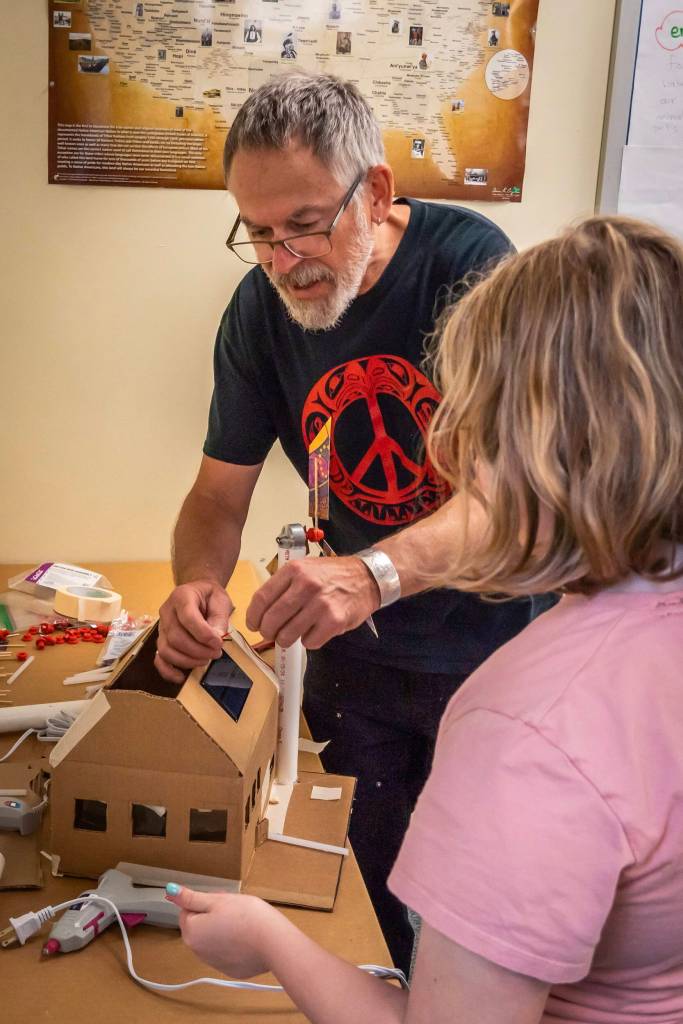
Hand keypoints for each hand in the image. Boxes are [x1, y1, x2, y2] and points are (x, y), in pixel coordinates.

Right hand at [155, 580, 233, 683]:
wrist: (200, 592)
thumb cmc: (210, 596)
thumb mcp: (220, 601)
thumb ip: (219, 619)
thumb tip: (216, 639)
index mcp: (181, 596)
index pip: (187, 617)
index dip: (203, 634)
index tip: (218, 643)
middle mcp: (166, 612)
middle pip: (175, 637)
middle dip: (197, 650)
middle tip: (216, 653)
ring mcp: (161, 627)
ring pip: (166, 650)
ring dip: (187, 661)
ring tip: (206, 660)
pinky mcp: (161, 640)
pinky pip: (159, 659)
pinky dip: (168, 671)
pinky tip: (181, 677)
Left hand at [165, 886, 278, 978]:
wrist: (273, 942)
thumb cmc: (246, 916)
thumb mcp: (218, 900)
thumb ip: (191, 898)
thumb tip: (170, 891)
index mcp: (192, 932)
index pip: (187, 911)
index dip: (205, 902)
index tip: (222, 900)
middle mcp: (198, 952)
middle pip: (199, 926)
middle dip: (212, 916)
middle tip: (233, 909)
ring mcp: (214, 963)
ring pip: (212, 940)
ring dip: (221, 930)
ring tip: (242, 923)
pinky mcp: (230, 970)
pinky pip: (225, 953)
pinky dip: (232, 944)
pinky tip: (246, 938)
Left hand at [246, 556, 378, 648]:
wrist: (366, 578)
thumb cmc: (332, 575)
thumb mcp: (304, 568)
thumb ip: (282, 585)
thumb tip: (260, 611)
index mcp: (294, 570)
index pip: (262, 598)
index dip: (253, 617)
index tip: (253, 624)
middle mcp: (306, 585)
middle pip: (271, 620)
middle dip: (267, 632)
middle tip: (271, 634)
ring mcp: (321, 604)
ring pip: (287, 635)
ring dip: (286, 639)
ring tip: (292, 634)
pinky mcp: (334, 621)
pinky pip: (309, 642)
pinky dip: (309, 641)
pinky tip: (315, 631)